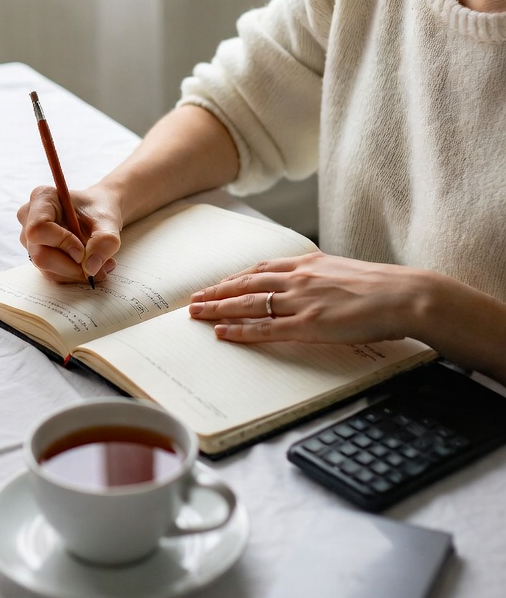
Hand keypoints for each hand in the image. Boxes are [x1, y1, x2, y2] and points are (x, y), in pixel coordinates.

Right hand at [17, 183, 122, 284]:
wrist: (99, 214)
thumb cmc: (100, 209)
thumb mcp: (108, 221)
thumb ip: (105, 240)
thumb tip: (91, 267)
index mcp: (42, 198)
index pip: (39, 228)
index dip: (61, 243)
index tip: (82, 250)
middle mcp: (29, 219)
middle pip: (40, 254)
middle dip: (70, 266)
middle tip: (96, 266)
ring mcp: (31, 239)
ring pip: (46, 268)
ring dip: (75, 273)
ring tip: (101, 265)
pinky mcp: (37, 254)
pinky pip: (52, 273)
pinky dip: (73, 275)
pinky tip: (91, 266)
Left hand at [187, 251, 427, 345]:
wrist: (403, 295)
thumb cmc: (382, 287)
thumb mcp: (345, 272)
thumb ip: (322, 278)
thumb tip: (313, 285)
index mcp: (308, 263)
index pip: (261, 269)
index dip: (235, 278)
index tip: (218, 283)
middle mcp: (298, 279)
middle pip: (246, 284)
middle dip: (217, 292)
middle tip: (193, 299)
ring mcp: (301, 301)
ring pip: (248, 304)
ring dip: (218, 309)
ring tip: (197, 314)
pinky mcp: (308, 325)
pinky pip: (266, 329)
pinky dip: (241, 331)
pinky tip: (223, 334)